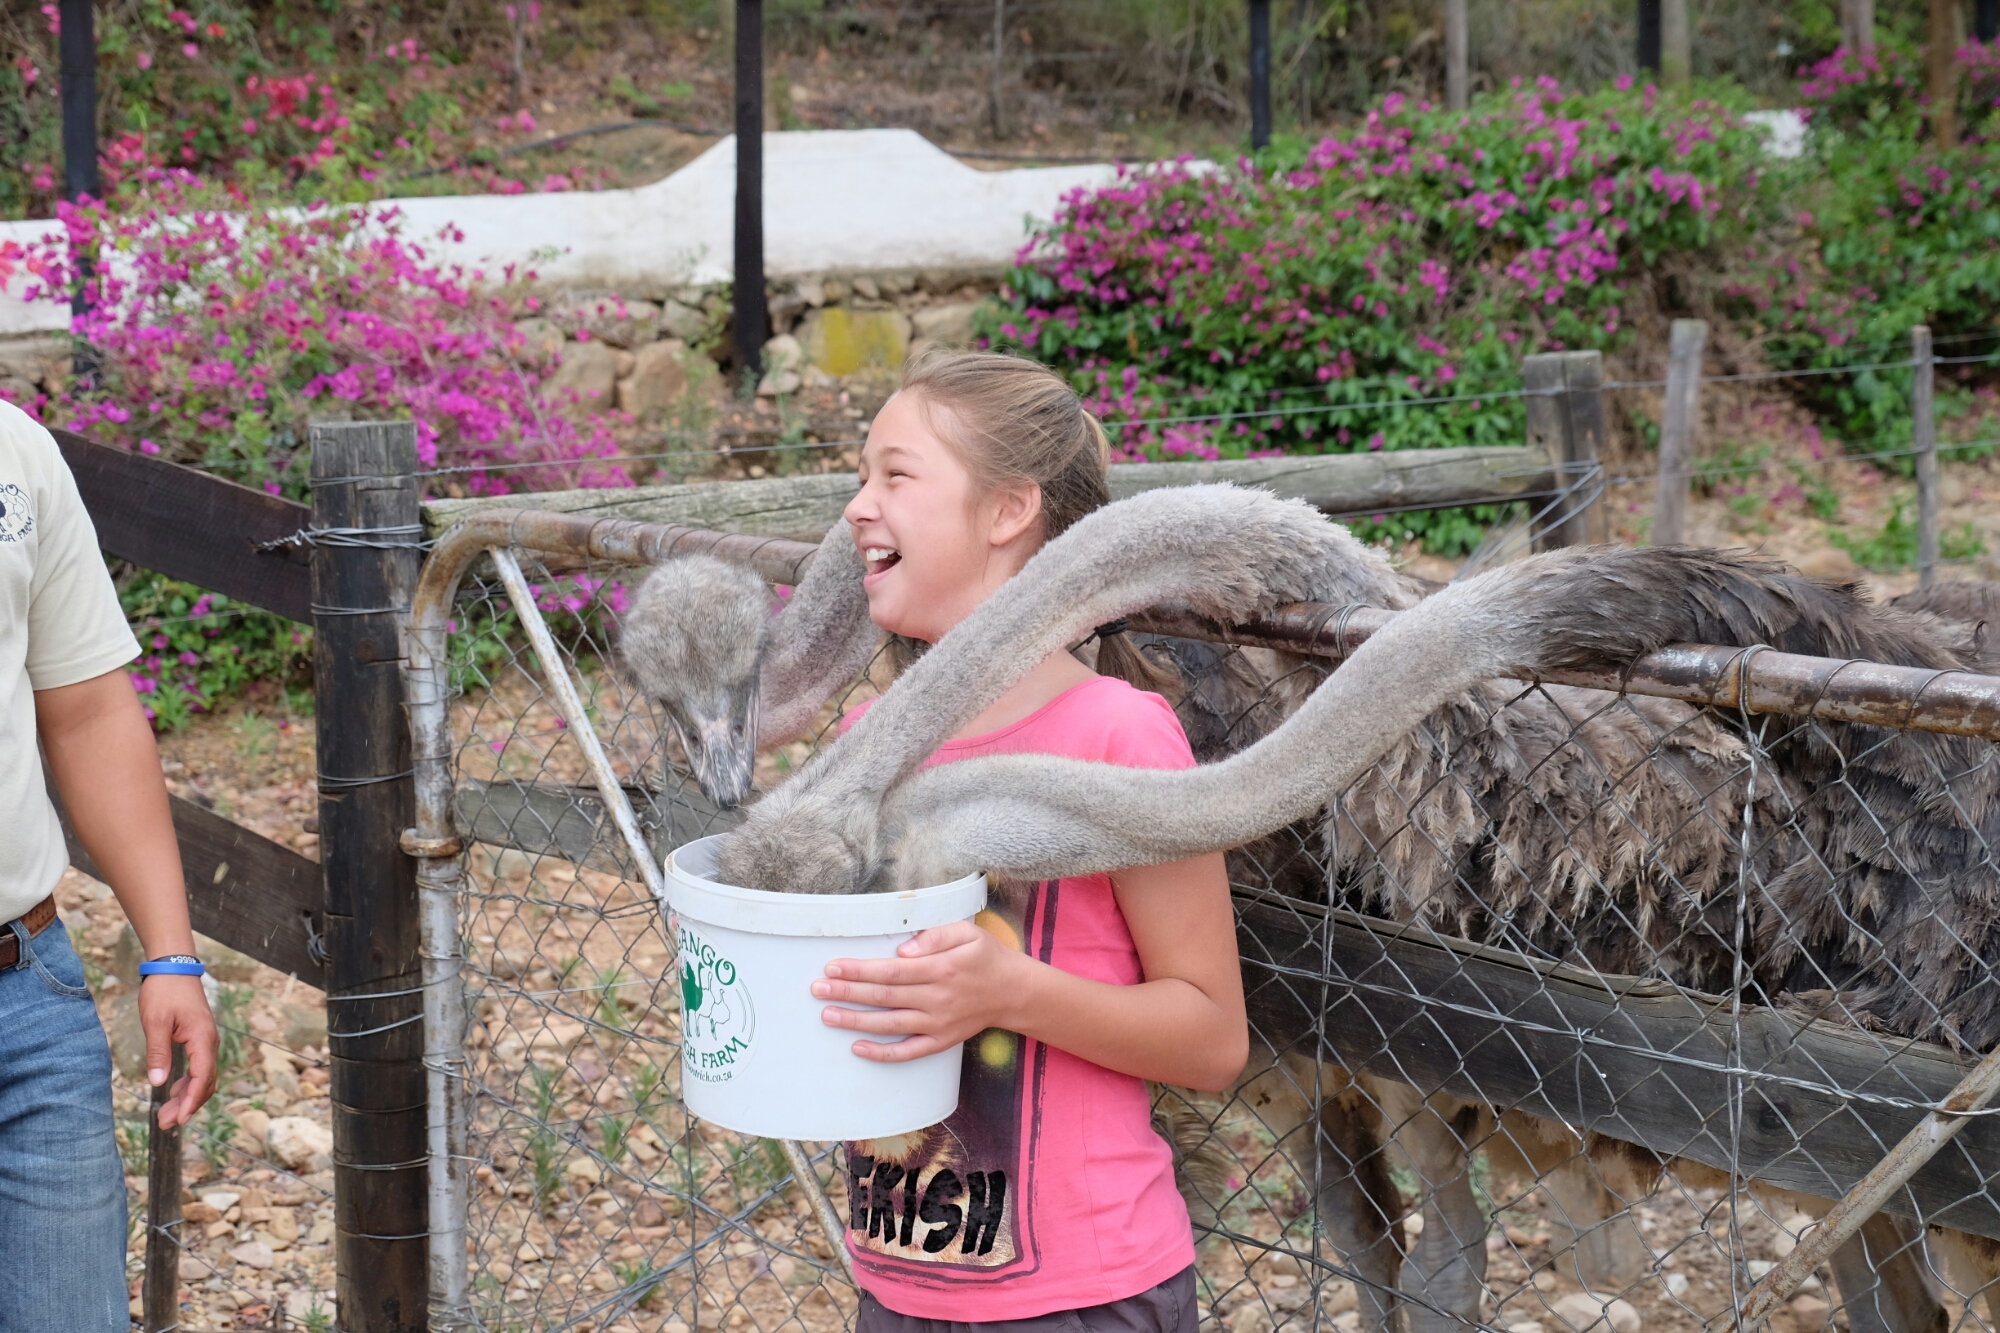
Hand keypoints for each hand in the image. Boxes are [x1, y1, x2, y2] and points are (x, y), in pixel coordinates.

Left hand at [141, 974, 219, 1129]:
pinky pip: (198, 1067)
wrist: (174, 968)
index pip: (202, 1077)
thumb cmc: (164, 992)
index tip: (181, 1119)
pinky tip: (173, 1092)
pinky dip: (187, 1084)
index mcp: (202, 1038)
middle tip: (167, 1123)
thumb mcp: (155, 1023)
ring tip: (168, 1114)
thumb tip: (158, 1083)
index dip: (192, 1100)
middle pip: (205, 1081)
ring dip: (187, 1096)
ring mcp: (206, 1040)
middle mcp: (209, 1042)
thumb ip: (158, 1053)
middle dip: (188, 1104)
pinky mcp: (199, 1039)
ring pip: (203, 1076)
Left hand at [812, 919, 1026, 1062]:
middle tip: (818, 988)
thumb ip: (935, 936)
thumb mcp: (967, 932)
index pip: (892, 970)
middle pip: (884, 996)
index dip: (860, 969)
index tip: (833, 966)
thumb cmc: (986, 957)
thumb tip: (902, 950)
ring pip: (889, 1024)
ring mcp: (938, 1024)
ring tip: (827, 1015)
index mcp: (941, 969)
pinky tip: (857, 1048)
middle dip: (848, 992)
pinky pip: (908, 1052)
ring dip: (856, 1021)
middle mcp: (937, 999)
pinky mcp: (941, 1041)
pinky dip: (882, 1053)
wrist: (1015, 992)